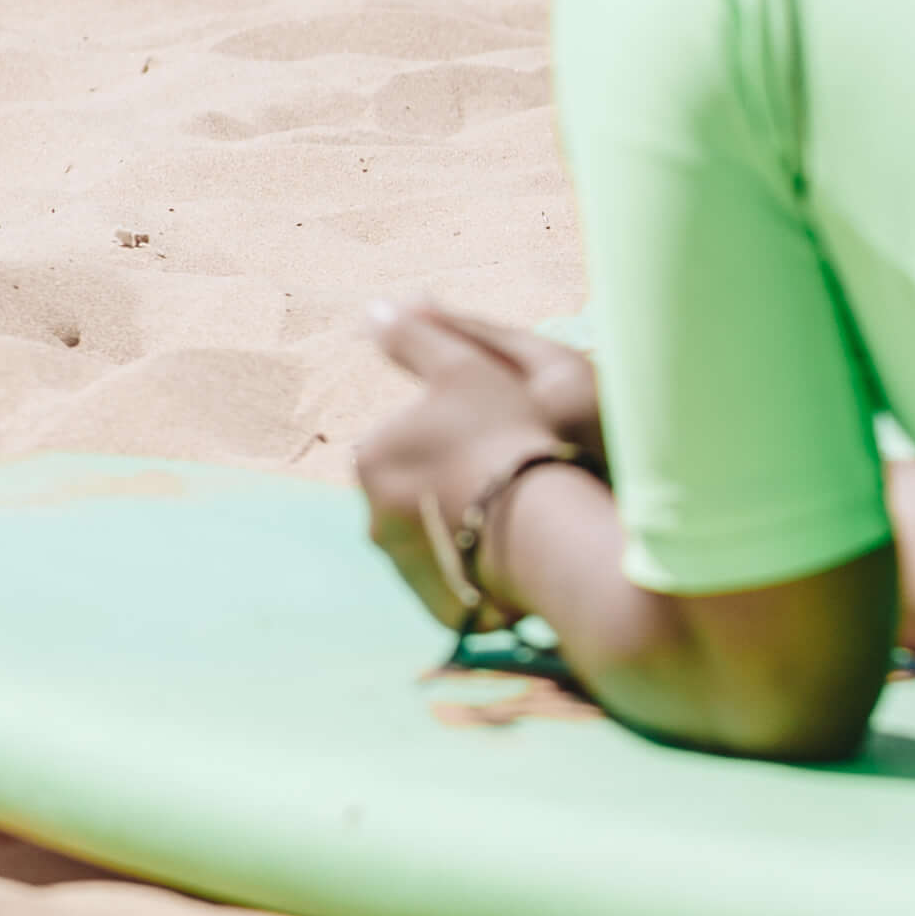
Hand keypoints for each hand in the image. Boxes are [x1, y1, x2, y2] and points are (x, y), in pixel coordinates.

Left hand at [355, 300, 593, 626]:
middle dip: (459, 481)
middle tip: (514, 471)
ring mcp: (406, 568)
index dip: (457, 430)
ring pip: (442, 535)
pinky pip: (463, 578)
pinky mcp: (443, 606)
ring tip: (523, 511)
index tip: (499, 432)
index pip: (408, 437)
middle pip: (421, 489)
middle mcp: (373, 518)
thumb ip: (418, 336)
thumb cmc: (504, 434)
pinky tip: (521, 551)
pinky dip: (485, 566)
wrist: (543, 524)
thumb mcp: (463, 366)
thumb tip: (377, 308)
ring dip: (473, 524)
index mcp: (371, 460)